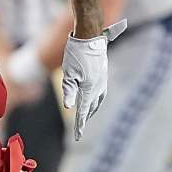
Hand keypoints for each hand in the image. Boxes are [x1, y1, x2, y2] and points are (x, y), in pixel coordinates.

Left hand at [62, 20, 126, 141]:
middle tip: (80, 128)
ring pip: (98, 99)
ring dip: (92, 108)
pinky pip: (101, 90)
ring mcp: (102, 79)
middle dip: (86, 118)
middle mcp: (99, 86)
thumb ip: (69, 91)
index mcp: (90, 88)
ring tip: (87, 115)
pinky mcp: (103, 73)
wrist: (89, 35)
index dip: (80, 124)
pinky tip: (94, 97)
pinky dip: (97, 98)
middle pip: (92, 107)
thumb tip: (70, 107)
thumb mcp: (68, 73)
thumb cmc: (75, 54)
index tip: (78, 136)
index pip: (83, 111)